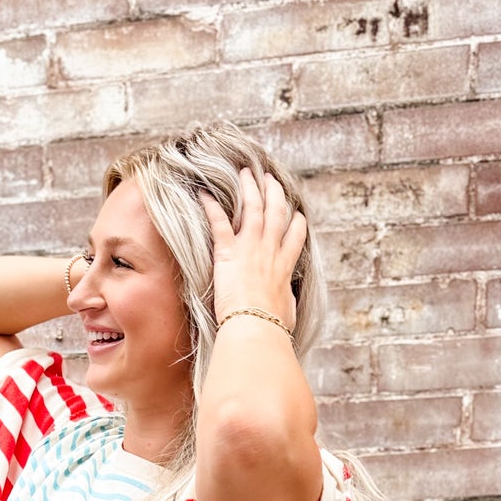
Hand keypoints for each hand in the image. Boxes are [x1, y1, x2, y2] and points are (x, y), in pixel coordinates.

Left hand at [200, 169, 307, 332]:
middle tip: (270, 178)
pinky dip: (210, 206)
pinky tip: (204, 193)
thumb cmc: (271, 328)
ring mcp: (250, 248)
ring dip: (249, 188)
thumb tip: (285, 306)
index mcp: (285, 266)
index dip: (296, 222)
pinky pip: (219, 223)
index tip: (296, 213)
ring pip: (253, 208)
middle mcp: (271, 251)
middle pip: (276, 212)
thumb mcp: (286, 313)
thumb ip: (285, 303)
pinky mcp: (228, 252)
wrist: (256, 328)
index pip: (295, 236)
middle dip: (274, 192)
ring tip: (246, 172)